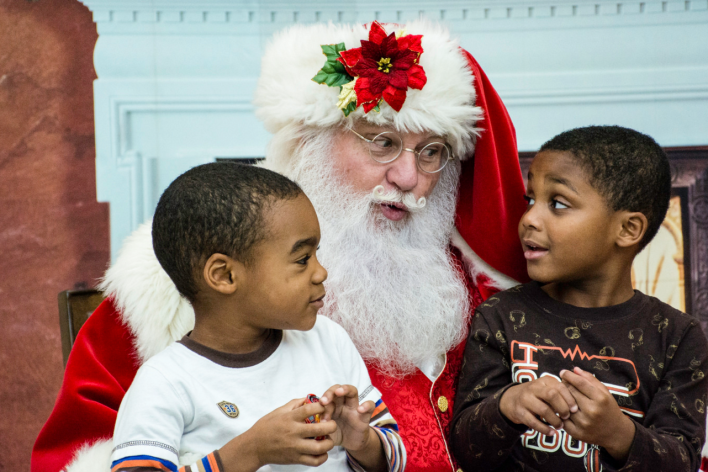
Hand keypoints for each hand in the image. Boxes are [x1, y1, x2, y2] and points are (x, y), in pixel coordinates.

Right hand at [220, 398, 337, 471]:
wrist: (254, 447)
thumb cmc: (266, 427)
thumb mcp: (278, 411)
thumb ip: (294, 404)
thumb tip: (308, 398)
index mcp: (289, 418)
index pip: (310, 409)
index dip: (322, 407)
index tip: (325, 407)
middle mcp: (293, 432)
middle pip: (320, 429)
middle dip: (331, 425)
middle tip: (332, 424)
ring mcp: (295, 447)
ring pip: (319, 447)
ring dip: (329, 443)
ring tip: (328, 439)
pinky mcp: (295, 459)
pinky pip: (314, 461)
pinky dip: (322, 457)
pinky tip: (323, 452)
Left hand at [319, 385, 375, 451]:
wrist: (351, 443)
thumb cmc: (335, 434)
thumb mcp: (324, 430)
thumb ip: (317, 426)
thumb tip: (305, 424)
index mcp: (331, 406)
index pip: (325, 397)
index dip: (320, 401)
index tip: (315, 408)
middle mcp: (342, 403)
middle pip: (338, 389)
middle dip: (330, 392)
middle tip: (324, 401)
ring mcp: (354, 408)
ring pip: (352, 391)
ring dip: (345, 389)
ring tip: (339, 392)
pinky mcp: (365, 416)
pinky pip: (370, 405)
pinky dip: (366, 405)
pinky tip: (360, 409)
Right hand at [499, 376, 577, 435]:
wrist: (512, 399)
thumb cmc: (537, 396)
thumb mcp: (547, 389)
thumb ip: (560, 392)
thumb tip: (578, 403)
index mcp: (543, 381)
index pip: (559, 387)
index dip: (569, 398)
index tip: (575, 409)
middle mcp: (533, 388)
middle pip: (551, 395)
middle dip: (562, 408)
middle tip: (567, 417)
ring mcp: (525, 400)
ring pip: (543, 410)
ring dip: (555, 420)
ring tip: (560, 426)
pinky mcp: (519, 412)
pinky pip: (534, 422)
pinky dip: (545, 429)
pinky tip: (551, 432)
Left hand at [560, 367, 635, 460]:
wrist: (615, 433)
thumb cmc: (609, 409)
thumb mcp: (605, 392)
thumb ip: (590, 379)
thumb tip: (574, 369)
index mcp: (600, 399)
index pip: (580, 383)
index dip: (569, 375)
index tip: (562, 372)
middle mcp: (592, 411)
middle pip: (570, 392)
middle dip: (564, 385)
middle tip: (562, 383)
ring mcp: (584, 423)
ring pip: (564, 405)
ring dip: (561, 398)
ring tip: (561, 394)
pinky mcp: (577, 433)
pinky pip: (562, 419)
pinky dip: (561, 412)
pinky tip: (562, 408)